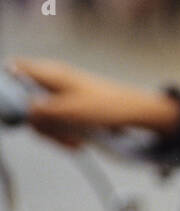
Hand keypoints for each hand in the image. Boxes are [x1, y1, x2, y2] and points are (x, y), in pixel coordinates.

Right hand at [6, 58, 179, 147]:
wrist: (136, 113)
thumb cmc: (108, 105)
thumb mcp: (69, 110)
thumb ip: (40, 110)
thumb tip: (21, 111)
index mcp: (51, 73)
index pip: (14, 68)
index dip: (6, 87)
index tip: (15, 112)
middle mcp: (51, 82)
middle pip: (22, 101)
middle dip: (37, 123)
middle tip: (57, 135)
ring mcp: (59, 96)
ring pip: (38, 118)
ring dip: (53, 134)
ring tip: (73, 142)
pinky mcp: (68, 110)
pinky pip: (54, 125)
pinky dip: (63, 135)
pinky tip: (77, 143)